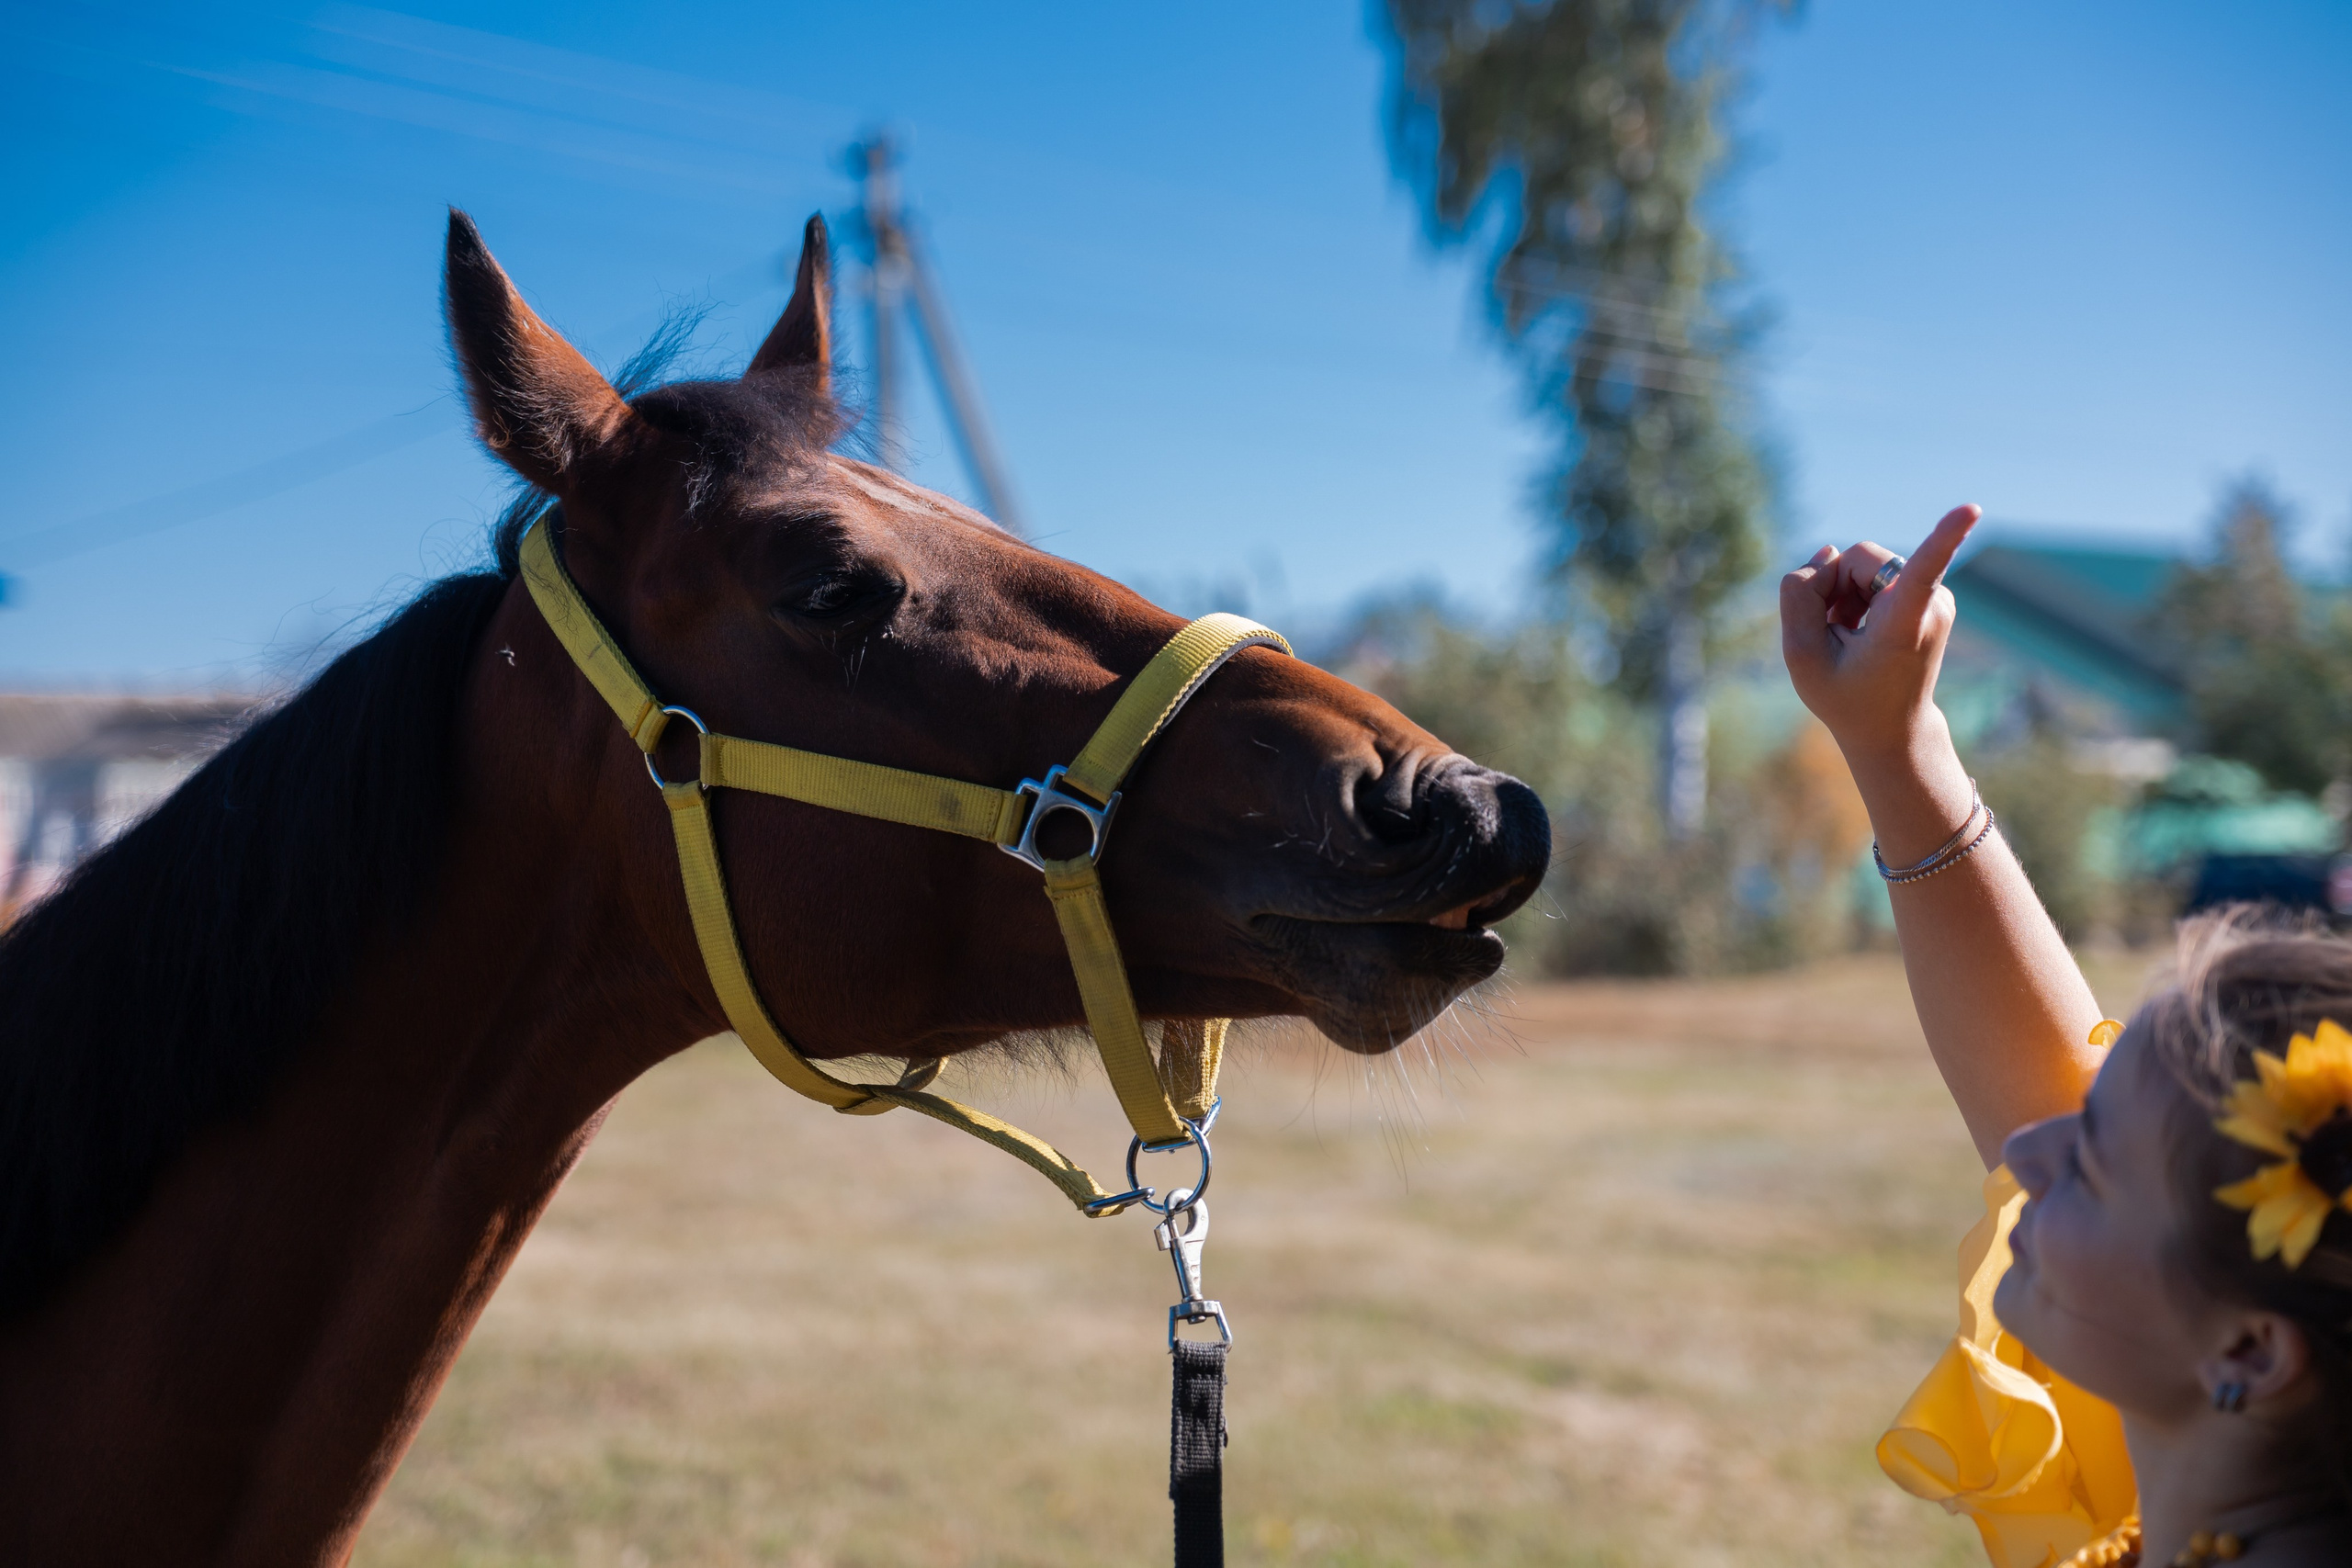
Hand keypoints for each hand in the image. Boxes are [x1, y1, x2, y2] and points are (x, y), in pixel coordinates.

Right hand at [1780, 505, 1979, 760]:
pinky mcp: (1932, 591)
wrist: (1892, 730)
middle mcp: (1931, 605)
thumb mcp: (1802, 657)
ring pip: (1866, 561)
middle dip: (1833, 585)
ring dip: (1844, 593)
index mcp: (1905, 625)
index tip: (1972, 508)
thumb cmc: (1846, 699)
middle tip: (1831, 630)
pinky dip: (1859, 596)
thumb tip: (1825, 552)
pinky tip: (1857, 628)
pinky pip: (1879, 571)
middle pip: (1859, 557)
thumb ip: (1799, 598)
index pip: (1924, 570)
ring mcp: (1936, 596)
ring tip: (1846, 635)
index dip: (1944, 536)